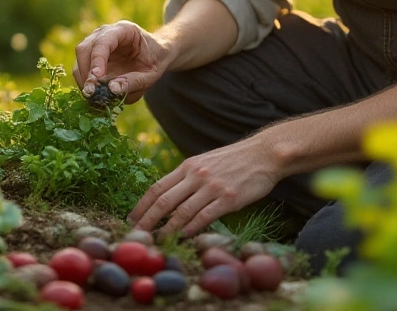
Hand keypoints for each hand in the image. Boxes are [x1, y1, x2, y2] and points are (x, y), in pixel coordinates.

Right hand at [72, 21, 167, 103]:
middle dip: (86, 72)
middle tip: (92, 93)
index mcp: (123, 30)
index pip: (103, 42)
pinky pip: (81, 68)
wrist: (155, 54)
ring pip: (80, 59)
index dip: (97, 59)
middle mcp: (105, 33)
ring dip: (83, 79)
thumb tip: (111, 90)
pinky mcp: (91, 55)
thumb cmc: (155, 60)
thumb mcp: (151, 74)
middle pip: (85, 48)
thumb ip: (134, 82)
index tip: (96, 78)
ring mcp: (95, 42)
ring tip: (95, 96)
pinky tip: (95, 94)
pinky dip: (85, 82)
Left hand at [128, 135, 281, 238]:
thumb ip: (188, 177)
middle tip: (138, 236)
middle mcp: (196, 175)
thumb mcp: (206, 162)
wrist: (264, 154)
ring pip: (182, 212)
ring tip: (159, 241)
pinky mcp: (229, 199)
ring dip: (167, 230)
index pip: (157, 187)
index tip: (132, 219)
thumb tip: (169, 198)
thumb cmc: (234, 160)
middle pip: (164, 201)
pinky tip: (184, 238)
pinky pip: (204, 217)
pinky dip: (191, 230)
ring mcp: (212, 187)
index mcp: (188, 166)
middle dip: (147, 221)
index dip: (141, 205)